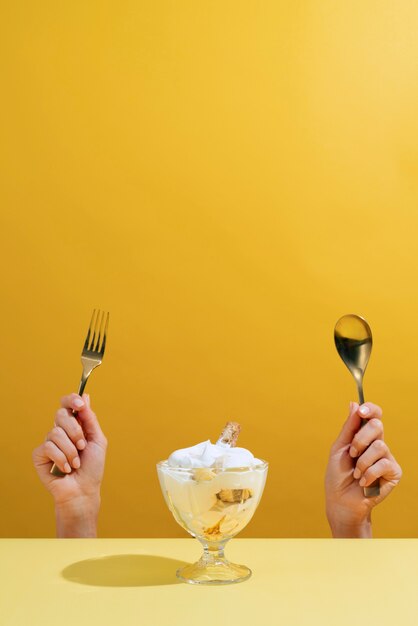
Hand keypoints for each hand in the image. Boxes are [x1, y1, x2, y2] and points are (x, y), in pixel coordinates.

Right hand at [32, 393, 106, 536]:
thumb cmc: (92, 467)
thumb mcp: (97, 440)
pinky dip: (61, 458)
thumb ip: (90, 419)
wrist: (84, 490)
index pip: (68, 404)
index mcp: (74, 425)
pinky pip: (48, 447)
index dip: (72, 400)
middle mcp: (60, 431)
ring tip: (76, 462)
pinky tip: (66, 469)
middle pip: (60, 414)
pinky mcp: (39, 455)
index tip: (80, 404)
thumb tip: (85, 396)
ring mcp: (49, 442)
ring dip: (70, 450)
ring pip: (55, 432)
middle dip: (75, 430)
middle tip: (82, 445)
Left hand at [325, 402, 401, 537]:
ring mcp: (387, 458)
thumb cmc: (338, 475)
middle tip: (352, 453)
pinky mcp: (393, 472)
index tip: (361, 411)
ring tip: (356, 473)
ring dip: (362, 461)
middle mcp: (378, 444)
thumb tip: (354, 404)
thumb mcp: (339, 448)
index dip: (370, 409)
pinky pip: (383, 464)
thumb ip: (348, 428)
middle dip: (360, 439)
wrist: (341, 501)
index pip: (374, 415)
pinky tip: (363, 482)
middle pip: (377, 426)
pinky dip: (368, 473)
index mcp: (364, 436)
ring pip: (379, 446)